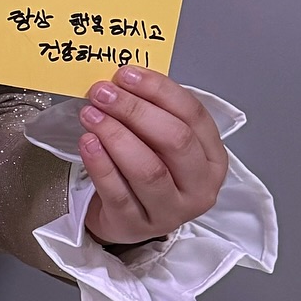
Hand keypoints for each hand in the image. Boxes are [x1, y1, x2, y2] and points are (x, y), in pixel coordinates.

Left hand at [78, 67, 227, 248]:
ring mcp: (171, 211)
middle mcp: (199, 186)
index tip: (126, 74)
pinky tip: (87, 143)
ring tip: (91, 115)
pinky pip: (118, 192)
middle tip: (103, 93)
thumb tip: (122, 80)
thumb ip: (151, 112)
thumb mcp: (159, 141)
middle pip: (174, 140)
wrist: (124, 216)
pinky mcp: (136, 226)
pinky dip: (101, 164)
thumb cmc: (147, 169)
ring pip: (148, 169)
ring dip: (116, 136)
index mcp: (212, 157)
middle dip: (135, 111)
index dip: (158, 90)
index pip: (193, 114)